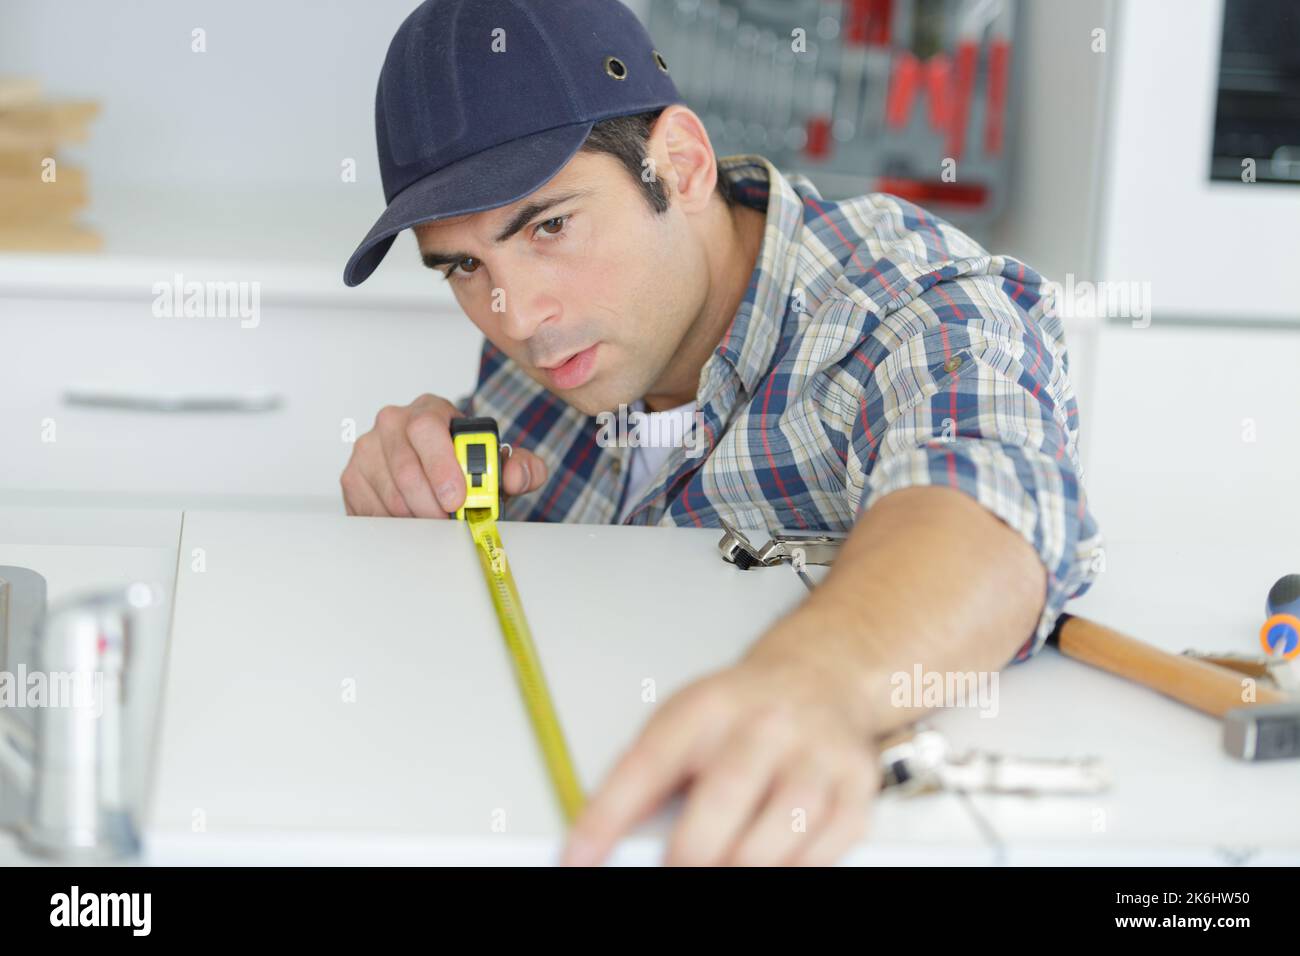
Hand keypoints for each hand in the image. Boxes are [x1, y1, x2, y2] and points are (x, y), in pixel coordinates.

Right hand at [340, 393, 548, 516]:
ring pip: (390, 496)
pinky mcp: (352, 477)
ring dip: (418, 519)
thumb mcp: (501, 462)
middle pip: (406, 470)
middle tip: (451, 522)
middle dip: (433, 505)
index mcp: (429, 411)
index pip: (426, 429)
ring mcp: (367, 449)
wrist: (439, 468)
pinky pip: (371, 511)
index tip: (458, 497)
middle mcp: (392, 423)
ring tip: (438, 522)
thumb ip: (522, 466)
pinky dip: (396, 526)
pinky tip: (414, 521)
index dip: (441, 466)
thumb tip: (515, 475)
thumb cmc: (466, 462)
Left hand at [561, 649, 880, 865]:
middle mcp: (765, 725)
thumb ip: (646, 778)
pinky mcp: (856, 789)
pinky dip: (791, 871)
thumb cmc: (743, 710)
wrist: (821, 678)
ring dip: (739, 868)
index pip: (647, 765)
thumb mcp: (683, 721)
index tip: (579, 859)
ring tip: (716, 869)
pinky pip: (822, 852)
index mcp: (708, 706)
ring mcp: (816, 756)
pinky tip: (768, 864)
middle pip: (720, 803)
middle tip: (671, 871)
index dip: (607, 819)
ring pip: (775, 837)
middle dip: (687, 858)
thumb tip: (600, 839)